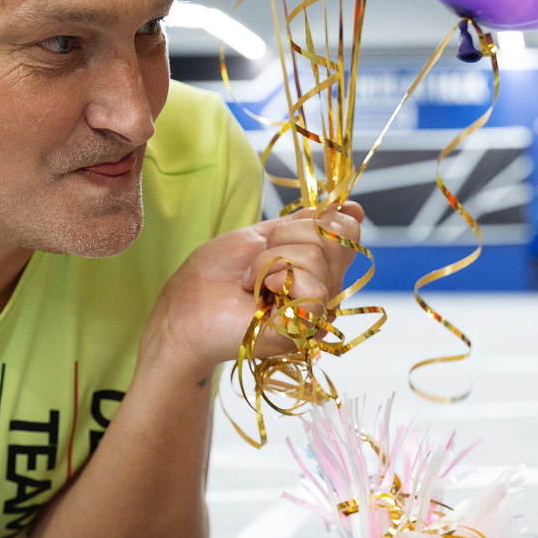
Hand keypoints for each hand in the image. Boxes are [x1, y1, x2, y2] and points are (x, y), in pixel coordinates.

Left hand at [142, 201, 364, 384]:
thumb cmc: (213, 277)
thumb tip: (352, 209)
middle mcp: (324, 289)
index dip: (330, 217)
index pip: (347, 230)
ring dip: (271, 260)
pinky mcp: (309, 327)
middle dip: (287, 234)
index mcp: (315, 267)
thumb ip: (303, 224)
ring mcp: (319, 310)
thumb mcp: (260, 237)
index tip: (304, 221)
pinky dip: (275, 279)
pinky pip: (314, 286)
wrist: (185, 312)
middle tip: (257, 258)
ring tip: (250, 283)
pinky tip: (258, 298)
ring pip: (320, 256)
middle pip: (336, 236)